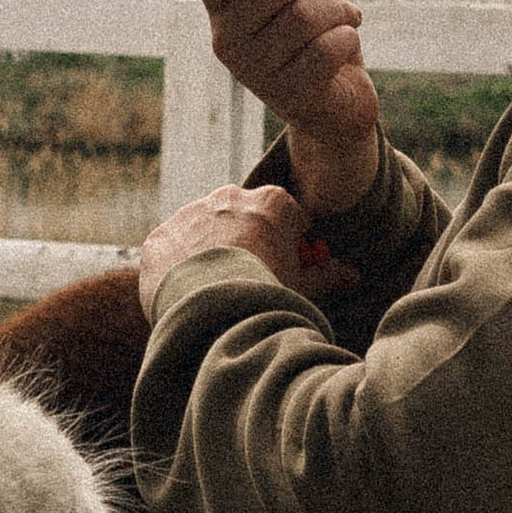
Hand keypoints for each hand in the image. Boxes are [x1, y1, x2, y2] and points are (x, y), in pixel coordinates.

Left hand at [137, 184, 358, 315]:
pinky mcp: (160, 236)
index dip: (290, 246)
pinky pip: (174, 249)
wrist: (210, 315)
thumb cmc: (266, 297)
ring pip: (206, 231)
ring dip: (212, 252)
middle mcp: (229, 197)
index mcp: (272, 203)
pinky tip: (188, 294)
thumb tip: (351, 274)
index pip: (288, 218)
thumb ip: (328, 276)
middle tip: (250, 282)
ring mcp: (190, 213)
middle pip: (244, 219)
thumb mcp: (303, 288)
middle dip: (248, 244)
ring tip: (216, 292)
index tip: (286, 269)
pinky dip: (180, 267)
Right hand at [187, 0, 383, 222]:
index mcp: (222, 7)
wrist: (337, 102)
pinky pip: (327, 47)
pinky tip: (349, 42)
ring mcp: (252, 73)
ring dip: (341, 9)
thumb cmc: (313, 31)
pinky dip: (349, 35)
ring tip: (349, 16)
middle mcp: (226, 40)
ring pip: (305, 16)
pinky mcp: (286, 96)